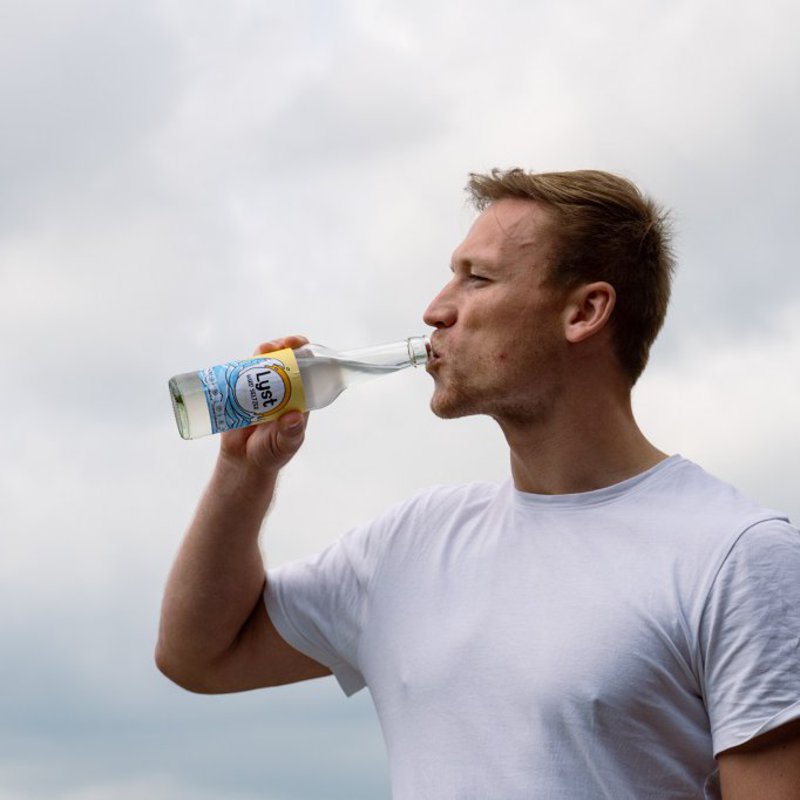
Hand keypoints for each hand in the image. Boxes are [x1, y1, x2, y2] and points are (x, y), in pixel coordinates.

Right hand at [219, 335, 309, 473]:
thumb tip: (295, 417)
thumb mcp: (284, 445)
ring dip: (261, 352)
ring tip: (261, 351)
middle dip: (281, 346)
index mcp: (298, 397)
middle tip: (275, 347)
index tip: (300, 344)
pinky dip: (239, 364)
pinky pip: (240, 373)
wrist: (243, 461)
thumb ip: (290, 434)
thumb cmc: (271, 454)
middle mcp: (280, 389)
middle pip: (283, 359)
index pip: (306, 369)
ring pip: (261, 362)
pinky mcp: (239, 391)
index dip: (305, 352)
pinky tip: (238, 362)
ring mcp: (259, 389)